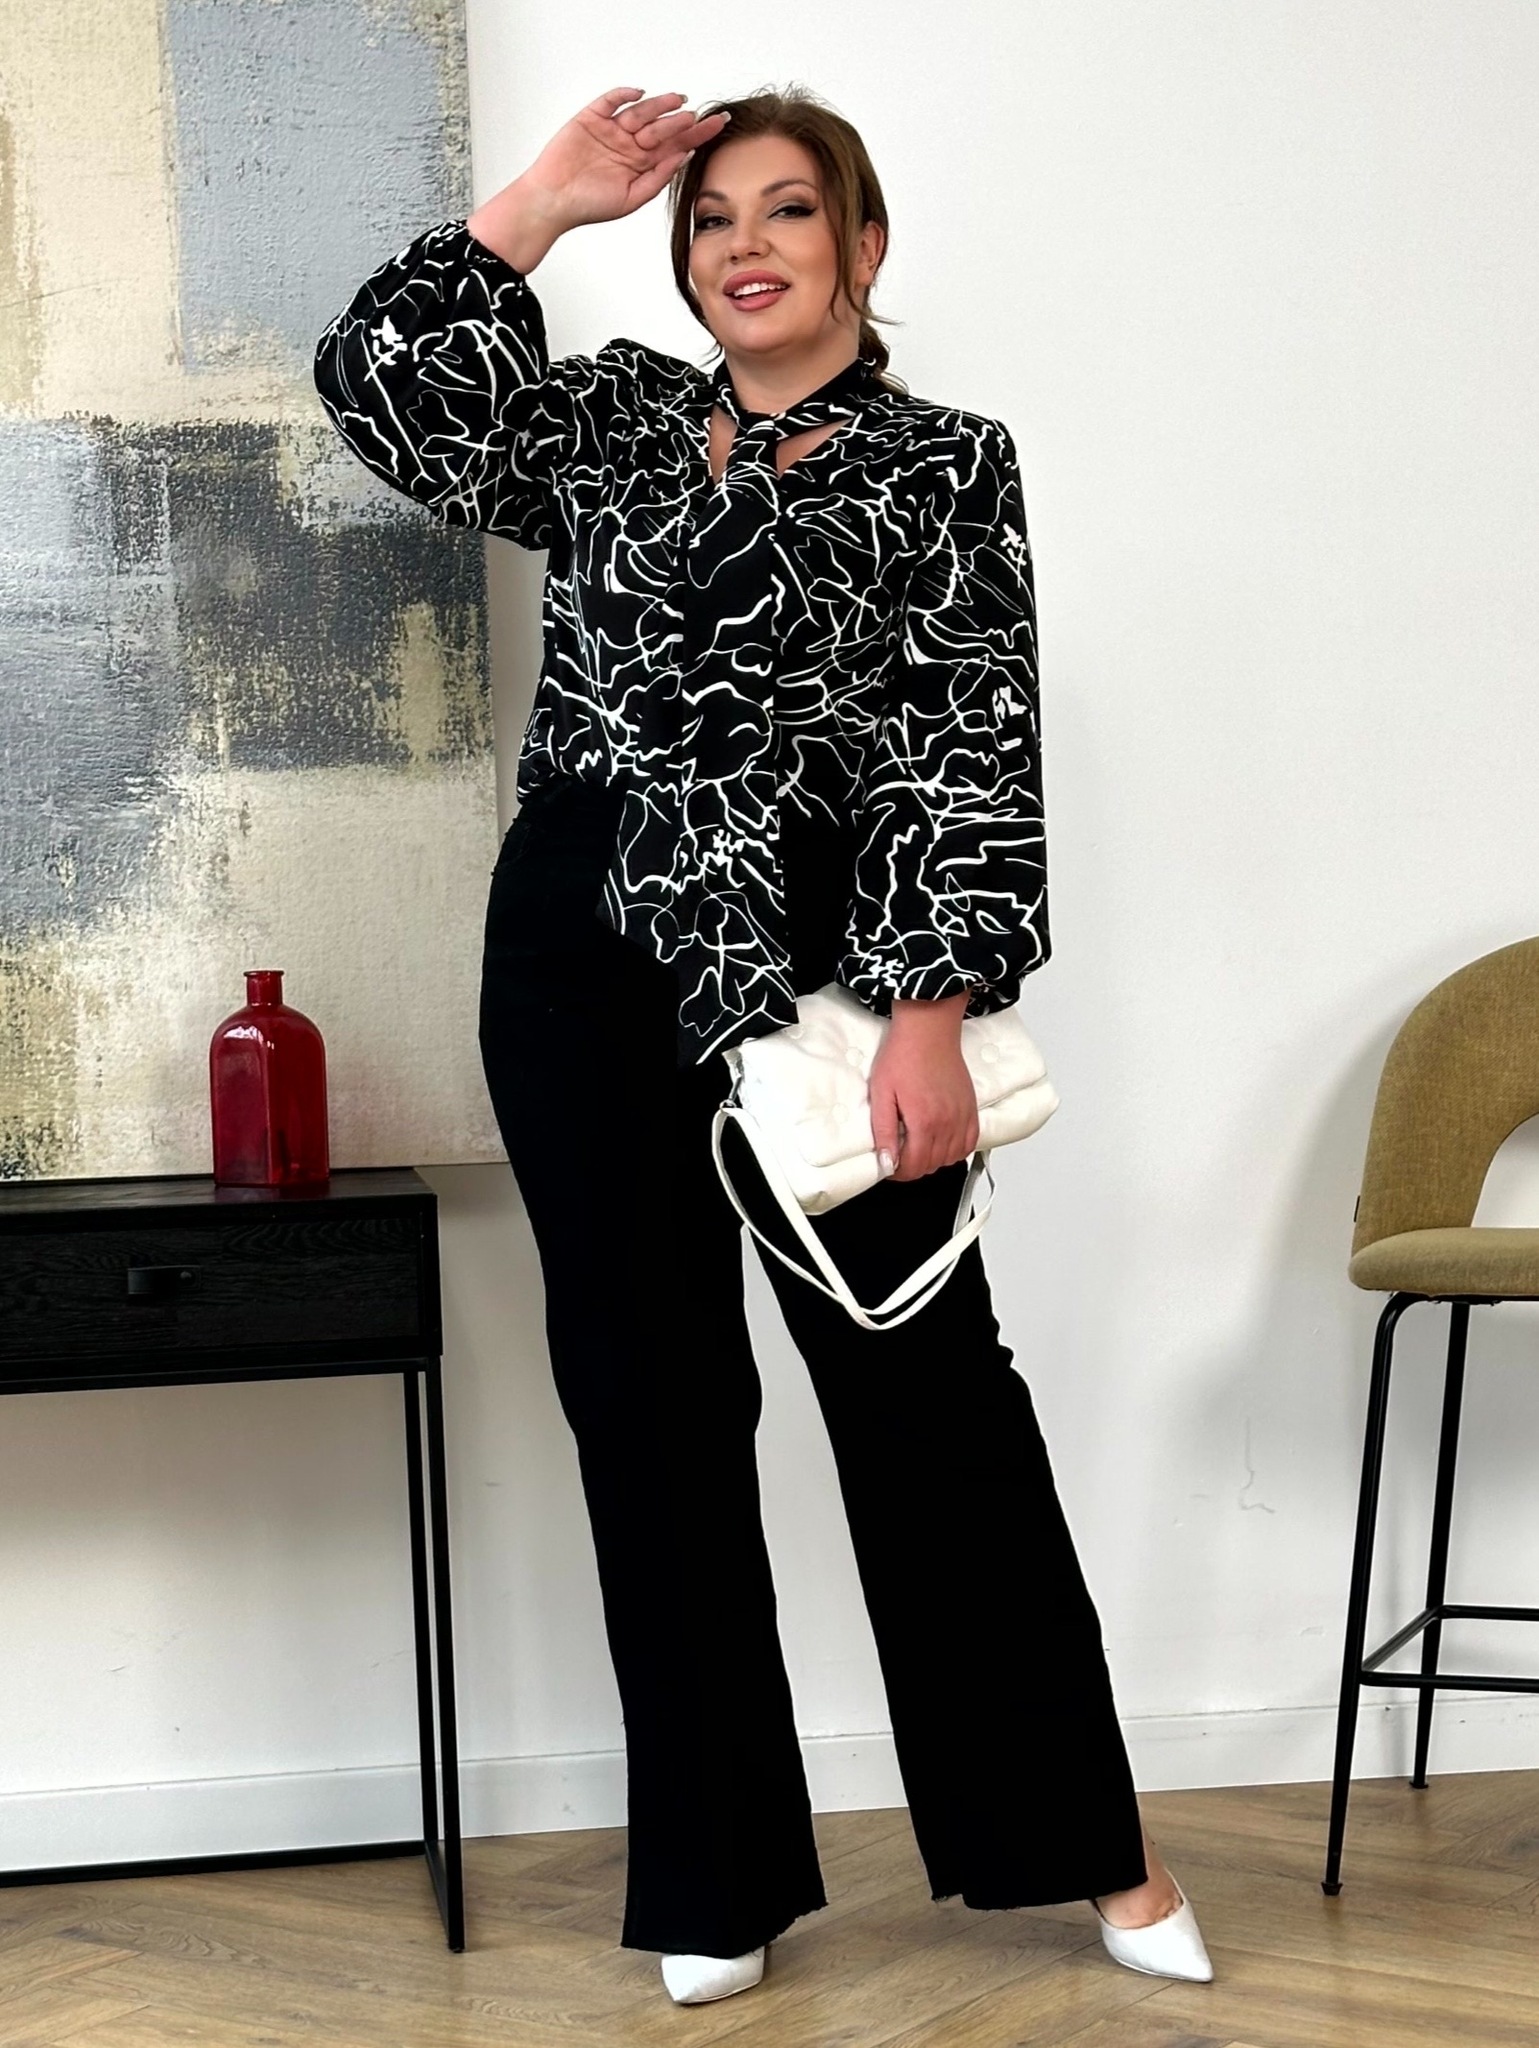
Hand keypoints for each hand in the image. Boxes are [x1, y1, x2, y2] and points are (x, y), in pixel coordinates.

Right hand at [519, 86, 729, 232]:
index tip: (719, 124)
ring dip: (659, 106)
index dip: (698, 134)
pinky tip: (639, 94)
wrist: (553, 201)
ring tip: (678, 100)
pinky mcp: (591, 118)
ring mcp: (612, 130)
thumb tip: (685, 156)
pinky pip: (611, 101)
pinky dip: (624, 95)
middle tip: (700, 115)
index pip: (676, 146)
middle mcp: (630, 144)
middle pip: (662, 127)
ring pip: (641, 112)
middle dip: (682, 121)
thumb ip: (659, 177)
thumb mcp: (632, 198)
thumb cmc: (589, 205)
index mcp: (643, 164)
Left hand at [868, 992, 979, 1181]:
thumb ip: (884, 1131)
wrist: (928, 1030)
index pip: (914, 1166)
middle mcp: (947, 1122)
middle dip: (913, 1167)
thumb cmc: (904, 1055)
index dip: (898, 1173)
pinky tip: (941, 1142)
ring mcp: (962, 1116)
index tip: (889, 1166)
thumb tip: (886, 1161)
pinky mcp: (971, 1109)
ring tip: (918, 1147)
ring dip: (933, 1160)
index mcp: (924, 1121)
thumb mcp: (881, 1093)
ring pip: (951, 1159)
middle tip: (899, 1156)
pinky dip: (956, 1150)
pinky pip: (969, 1143)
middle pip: (932, 1165)